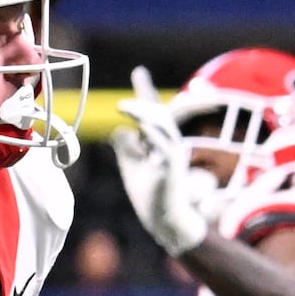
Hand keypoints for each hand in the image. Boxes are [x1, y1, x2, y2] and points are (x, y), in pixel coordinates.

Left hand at [111, 66, 217, 255]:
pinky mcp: (173, 171)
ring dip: (145, 114)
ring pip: (164, 128)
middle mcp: (170, 146)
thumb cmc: (151, 198)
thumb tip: (121, 130)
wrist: (166, 223)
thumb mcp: (132, 169)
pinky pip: (165, 149)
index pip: (153, 114)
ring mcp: (174, 157)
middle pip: (161, 115)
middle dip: (146, 98)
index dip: (146, 93)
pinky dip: (154, 137)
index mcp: (159, 144)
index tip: (139, 72)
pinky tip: (140, 129)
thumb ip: (126, 150)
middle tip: (131, 87)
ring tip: (125, 107)